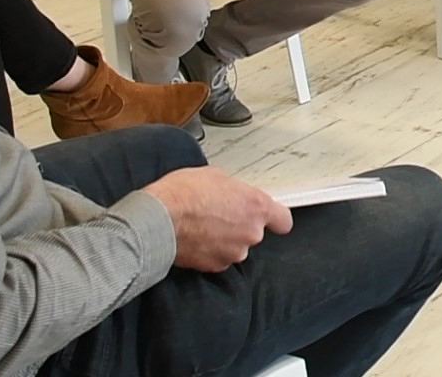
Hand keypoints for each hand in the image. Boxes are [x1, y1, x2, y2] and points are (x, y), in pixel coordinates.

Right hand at [142, 166, 292, 272]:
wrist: (158, 220)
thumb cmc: (183, 194)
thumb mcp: (215, 176)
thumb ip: (233, 190)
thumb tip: (231, 194)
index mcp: (257, 207)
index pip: (283, 220)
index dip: (275, 219)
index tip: (270, 218)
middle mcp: (250, 233)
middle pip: (254, 232)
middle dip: (240, 225)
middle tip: (218, 214)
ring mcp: (233, 252)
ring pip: (235, 246)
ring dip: (224, 239)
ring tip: (202, 226)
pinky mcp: (215, 266)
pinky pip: (218, 257)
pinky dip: (209, 251)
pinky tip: (195, 238)